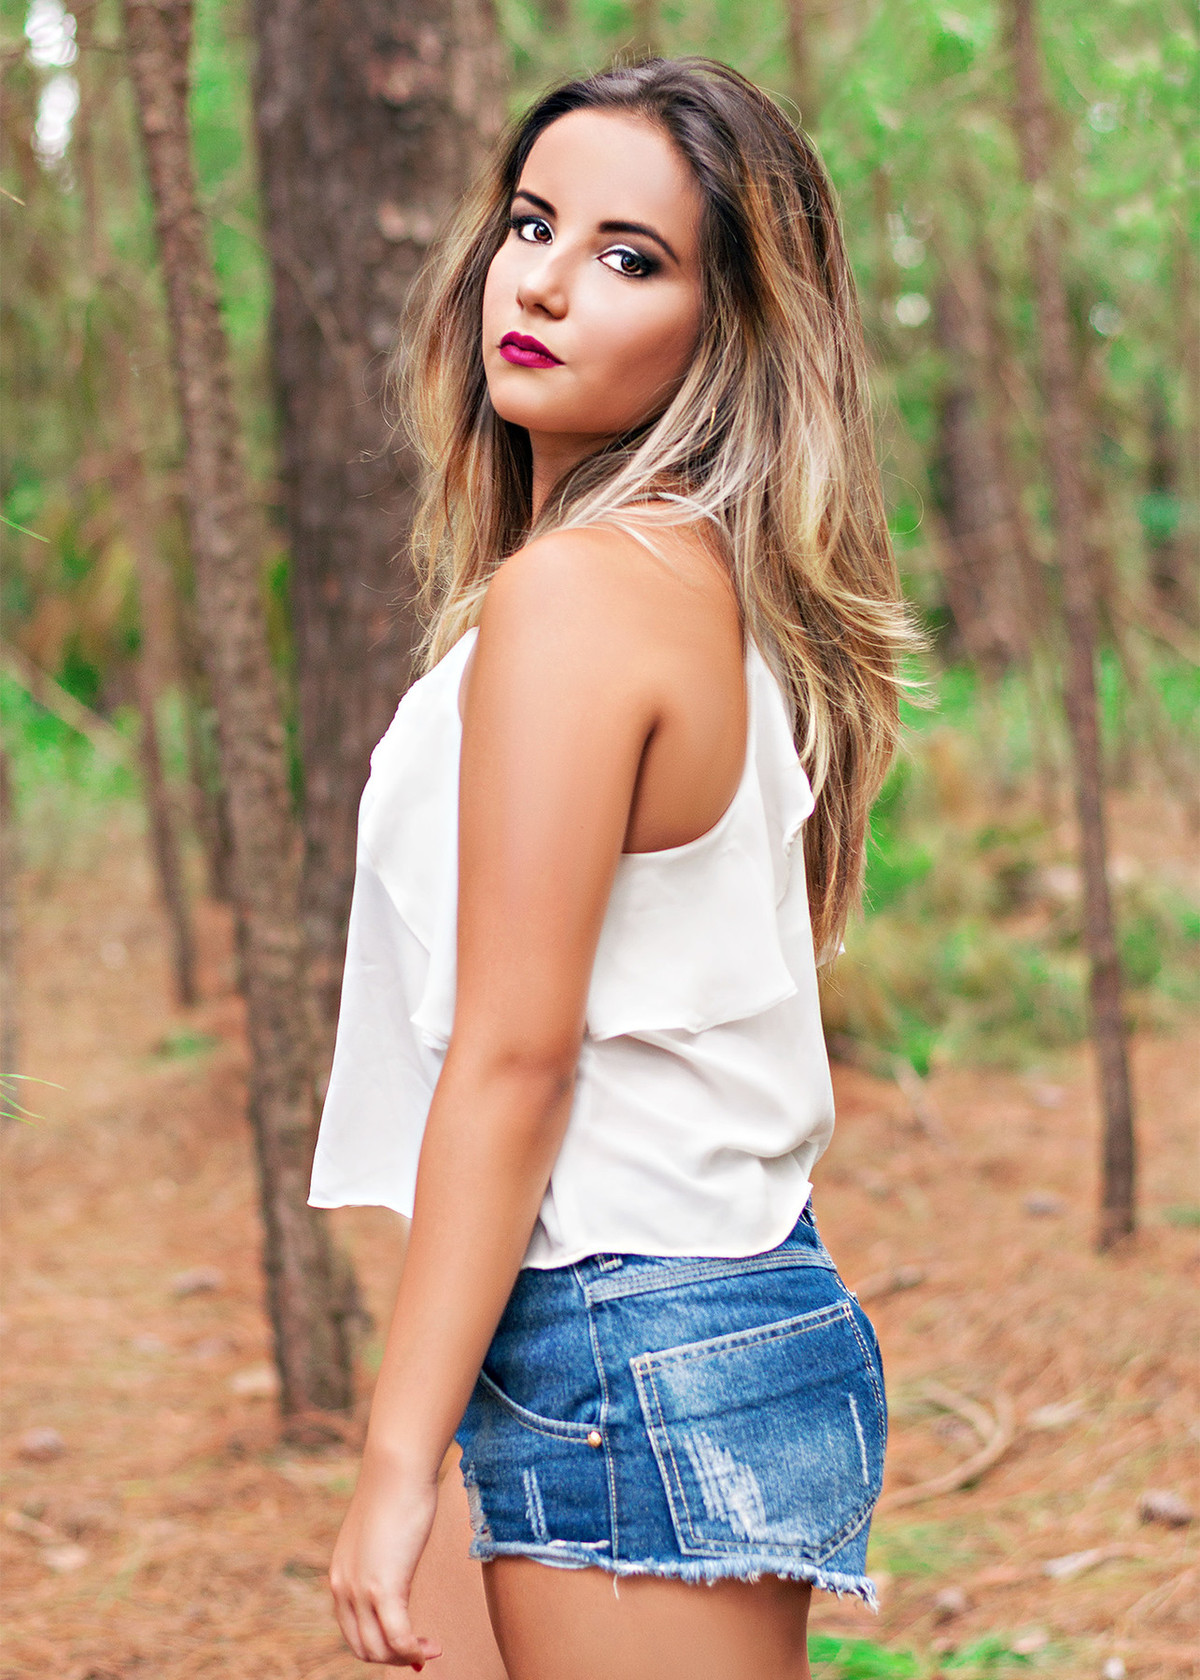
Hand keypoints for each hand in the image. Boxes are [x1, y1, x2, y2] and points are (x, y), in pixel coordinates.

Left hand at [329, 1450, 443, 1666]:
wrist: (396, 1468)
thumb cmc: (397, 1490)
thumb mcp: (380, 1534)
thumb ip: (381, 1557)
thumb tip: (399, 1568)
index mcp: (339, 1575)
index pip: (351, 1630)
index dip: (378, 1644)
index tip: (405, 1642)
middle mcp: (342, 1587)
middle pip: (362, 1647)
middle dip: (392, 1657)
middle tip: (421, 1652)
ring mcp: (360, 1590)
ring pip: (379, 1650)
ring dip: (406, 1657)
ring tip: (432, 1649)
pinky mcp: (383, 1587)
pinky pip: (399, 1638)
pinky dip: (415, 1650)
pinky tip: (434, 1647)